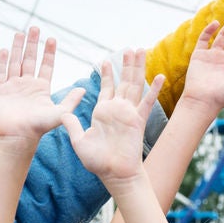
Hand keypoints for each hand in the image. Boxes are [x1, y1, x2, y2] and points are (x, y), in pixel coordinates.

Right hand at [0, 28, 85, 143]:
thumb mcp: (59, 113)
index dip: (48, 52)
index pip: (46, 65)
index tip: (51, 39)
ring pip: (15, 62)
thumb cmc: (39, 128)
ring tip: (19, 33)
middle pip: (29, 59)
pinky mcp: (0, 91)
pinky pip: (0, 73)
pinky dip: (2, 61)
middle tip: (34, 28)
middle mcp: (27, 84)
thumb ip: (70, 101)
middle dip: (32, 43)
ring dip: (17, 48)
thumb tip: (83, 89)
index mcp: (41, 88)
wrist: (19, 137)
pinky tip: (4, 50)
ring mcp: (12, 86)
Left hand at [60, 48, 163, 185]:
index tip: (104, 60)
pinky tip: (160, 76)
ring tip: (141, 52)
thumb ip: (72, 125)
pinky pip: (147, 103)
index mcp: (102, 112)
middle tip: (129, 48)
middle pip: (123, 82)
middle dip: (125, 65)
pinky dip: (154, 90)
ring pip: (135, 86)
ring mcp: (129, 113)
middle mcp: (117, 110)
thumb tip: (63, 113)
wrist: (113, 174)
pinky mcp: (138, 121)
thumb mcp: (79, 140)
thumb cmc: (97, 161)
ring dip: (138, 69)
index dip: (106, 74)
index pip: (106, 88)